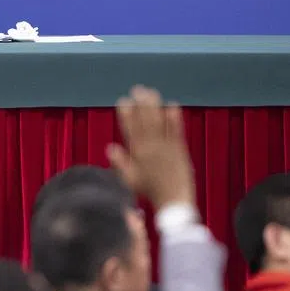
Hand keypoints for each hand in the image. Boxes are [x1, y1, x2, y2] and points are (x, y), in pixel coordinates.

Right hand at [106, 86, 195, 209]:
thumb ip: (120, 163)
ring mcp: (166, 148)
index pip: (129, 129)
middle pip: (144, 121)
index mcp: (137, 154)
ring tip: (151, 92)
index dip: (126, 114)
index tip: (123, 100)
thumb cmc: (150, 191)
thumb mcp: (130, 179)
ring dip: (154, 106)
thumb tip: (110, 147)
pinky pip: (176, 130)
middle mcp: (150, 148)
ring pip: (158, 122)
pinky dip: (174, 118)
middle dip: (140, 104)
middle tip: (137, 89)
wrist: (173, 201)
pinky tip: (172, 105)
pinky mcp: (180, 149)